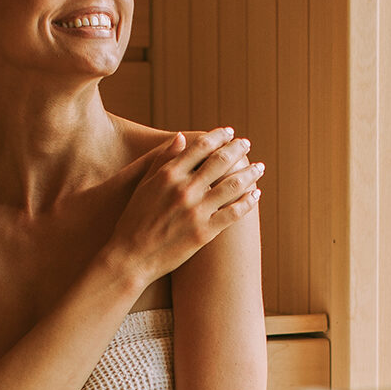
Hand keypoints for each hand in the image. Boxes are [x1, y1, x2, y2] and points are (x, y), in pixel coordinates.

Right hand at [105, 127, 263, 284]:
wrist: (131, 257)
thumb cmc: (134, 220)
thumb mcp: (144, 185)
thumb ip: (163, 160)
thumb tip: (181, 137)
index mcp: (168, 175)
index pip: (200, 146)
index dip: (219, 136)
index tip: (229, 132)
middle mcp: (184, 189)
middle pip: (220, 161)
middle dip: (238, 149)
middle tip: (247, 144)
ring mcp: (196, 211)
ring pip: (233, 185)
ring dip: (250, 173)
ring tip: (259, 167)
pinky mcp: (205, 232)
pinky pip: (234, 213)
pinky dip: (248, 201)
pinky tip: (256, 195)